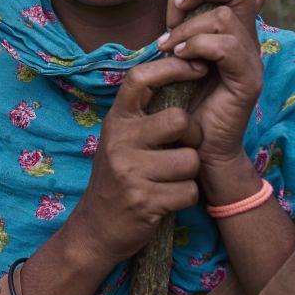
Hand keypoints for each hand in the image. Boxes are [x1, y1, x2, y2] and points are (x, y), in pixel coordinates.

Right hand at [63, 56, 205, 266]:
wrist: (97, 226)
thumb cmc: (119, 176)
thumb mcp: (120, 138)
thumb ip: (142, 114)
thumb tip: (179, 73)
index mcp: (116, 120)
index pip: (140, 78)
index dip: (172, 67)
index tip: (198, 67)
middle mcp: (119, 141)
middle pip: (179, 121)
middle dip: (192, 137)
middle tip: (181, 149)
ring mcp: (130, 171)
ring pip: (190, 160)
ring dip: (189, 173)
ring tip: (170, 179)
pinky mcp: (145, 201)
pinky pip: (189, 191)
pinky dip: (186, 197)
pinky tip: (167, 199)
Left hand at [156, 0, 272, 169]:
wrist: (195, 148)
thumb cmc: (184, 100)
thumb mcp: (177, 51)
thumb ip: (181, 20)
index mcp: (234, 31)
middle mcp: (248, 40)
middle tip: (178, 7)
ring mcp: (251, 59)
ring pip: (227, 16)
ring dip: (189, 26)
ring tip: (169, 48)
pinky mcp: (246, 80)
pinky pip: (225, 45)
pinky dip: (196, 46)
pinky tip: (179, 59)